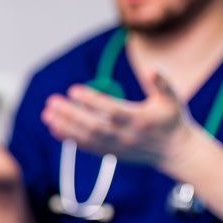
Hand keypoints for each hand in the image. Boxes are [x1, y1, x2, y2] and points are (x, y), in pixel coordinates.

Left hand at [41, 71, 197, 167]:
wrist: (176, 152)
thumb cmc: (172, 120)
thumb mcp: (173, 99)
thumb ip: (162, 83)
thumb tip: (153, 68)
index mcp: (141, 120)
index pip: (112, 110)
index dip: (92, 101)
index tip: (73, 90)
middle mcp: (127, 136)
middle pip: (94, 126)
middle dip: (71, 114)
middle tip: (52, 101)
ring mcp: (118, 147)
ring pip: (87, 138)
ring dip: (65, 127)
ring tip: (47, 114)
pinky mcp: (112, 154)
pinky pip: (87, 147)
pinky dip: (70, 139)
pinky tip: (54, 128)